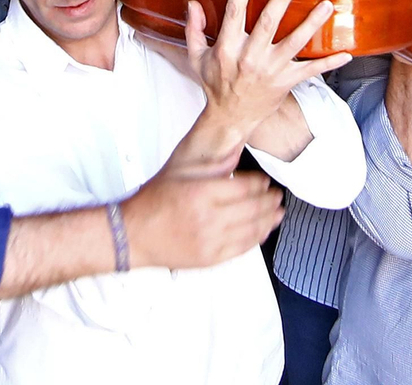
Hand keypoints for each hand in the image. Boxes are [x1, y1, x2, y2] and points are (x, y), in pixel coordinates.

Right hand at [121, 170, 283, 270]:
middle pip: (254, 208)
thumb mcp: (178, 172)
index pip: (244, 186)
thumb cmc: (151, 203)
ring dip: (270, 219)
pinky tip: (264, 230)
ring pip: (253, 229)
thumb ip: (210, 164)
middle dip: (270, 200)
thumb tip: (236, 153)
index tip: (265, 181)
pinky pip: (243, 247)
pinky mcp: (211, 258)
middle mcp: (209, 218)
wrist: (133, 234)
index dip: (260, 183)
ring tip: (278, 212)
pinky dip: (258, 238)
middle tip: (277, 195)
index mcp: (201, 193)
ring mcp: (211, 241)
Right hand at [185, 0, 350, 140]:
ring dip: (311, 23)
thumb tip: (193, 4)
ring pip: (294, 43)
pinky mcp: (286, 82)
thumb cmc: (214, 85)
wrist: (230, 118)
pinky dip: (329, 63)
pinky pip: (310, 71)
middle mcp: (250, 58)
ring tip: (326, 5)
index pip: (234, 14)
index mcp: (227, 49)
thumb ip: (194, 30)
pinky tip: (346, 53)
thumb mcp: (196, 58)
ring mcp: (270, 70)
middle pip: (267, 23)